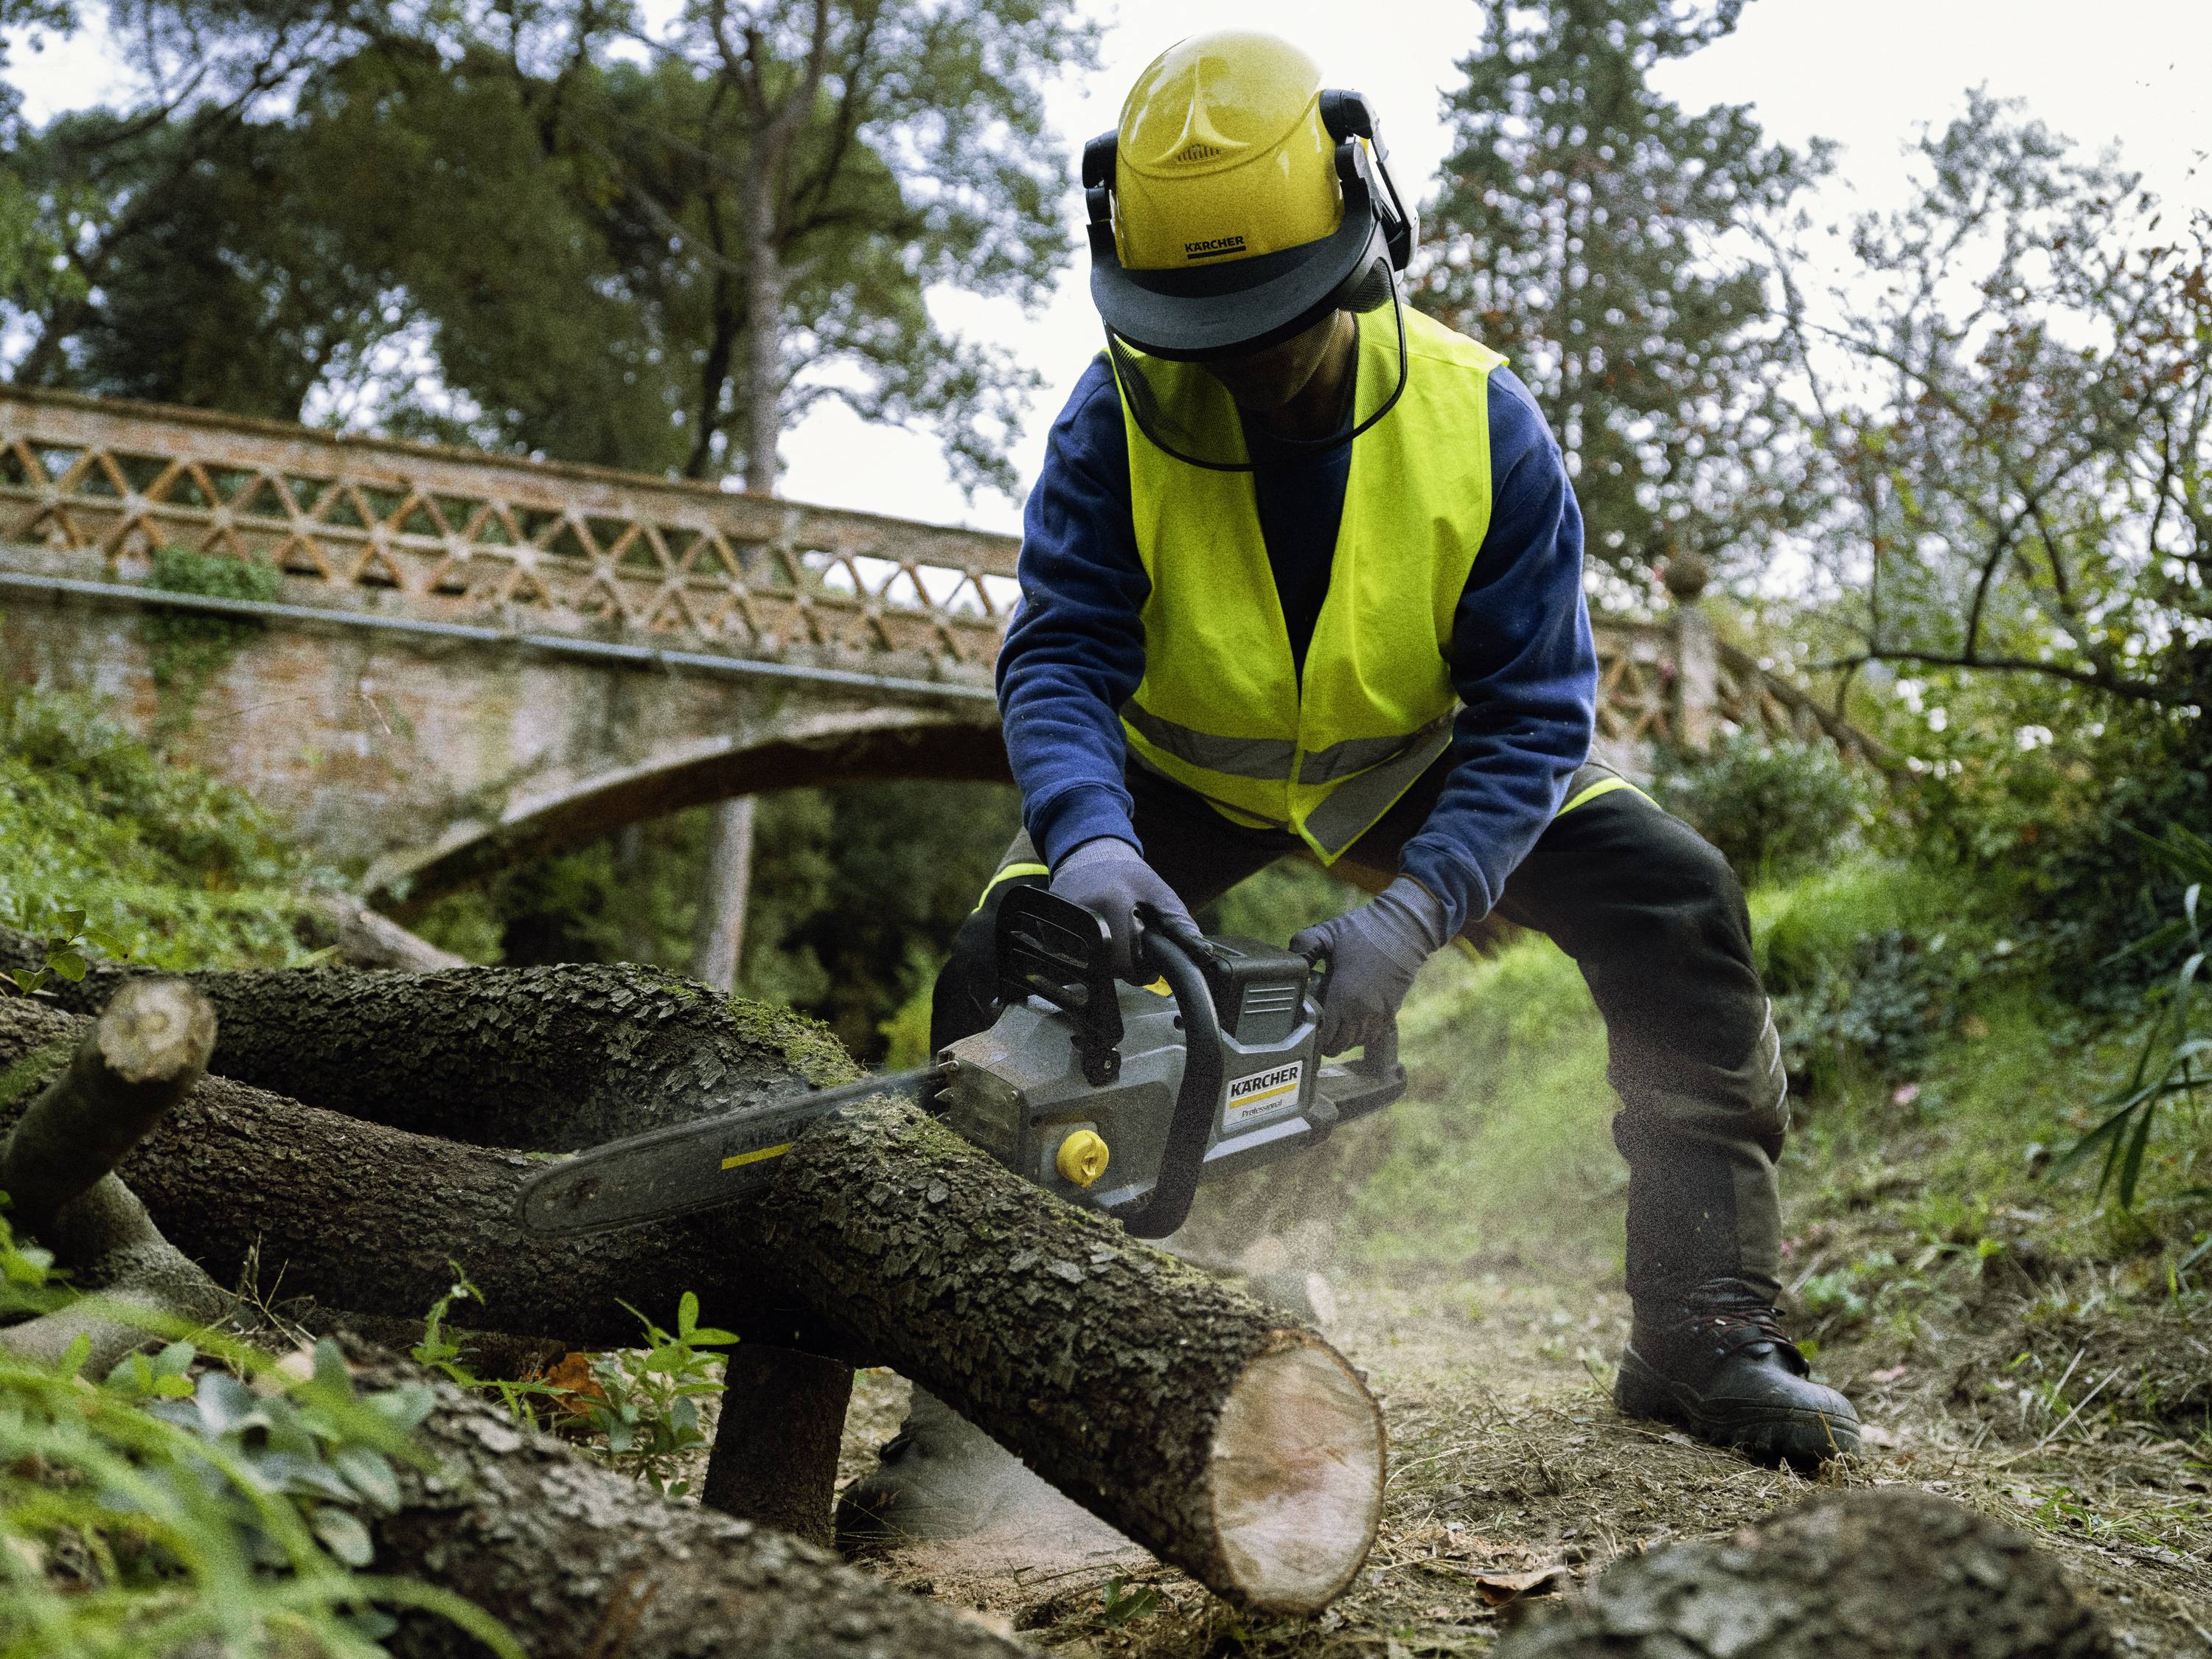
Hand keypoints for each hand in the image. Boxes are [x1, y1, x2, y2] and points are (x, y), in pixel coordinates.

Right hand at [1049, 837, 1195, 977]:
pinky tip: (1092, 932)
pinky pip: (1068, 957)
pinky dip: (1083, 952)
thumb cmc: (1127, 876)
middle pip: (1106, 968)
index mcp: (1113, 904)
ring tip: (1110, 932)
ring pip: (1087, 966)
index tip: (1147, 964)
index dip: (1141, 970)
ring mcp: (1060, 921)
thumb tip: (1200, 953)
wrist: (1089, 855)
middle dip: (1123, 965)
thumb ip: (1180, 924)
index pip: (1126, 963)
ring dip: (1103, 959)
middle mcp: (1082, 913)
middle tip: (1128, 941)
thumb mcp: (1159, 893)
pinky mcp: (1046, 927)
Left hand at [1290, 877, 1450, 1054]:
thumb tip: (1290, 962)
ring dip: (1344, 1038)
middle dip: (1326, 1040)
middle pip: (1339, 1046)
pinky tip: (1352, 1019)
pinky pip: (1373, 1036)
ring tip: (1334, 1023)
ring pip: (1356, 1043)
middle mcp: (1362, 1012)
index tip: (1307, 1026)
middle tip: (1317, 1025)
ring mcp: (1379, 1014)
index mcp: (1343, 996)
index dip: (1313, 1037)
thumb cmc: (1365, 930)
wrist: (1404, 928)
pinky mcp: (1391, 1011)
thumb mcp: (1327, 932)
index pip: (1325, 1037)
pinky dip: (1361, 1034)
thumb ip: (1303, 946)